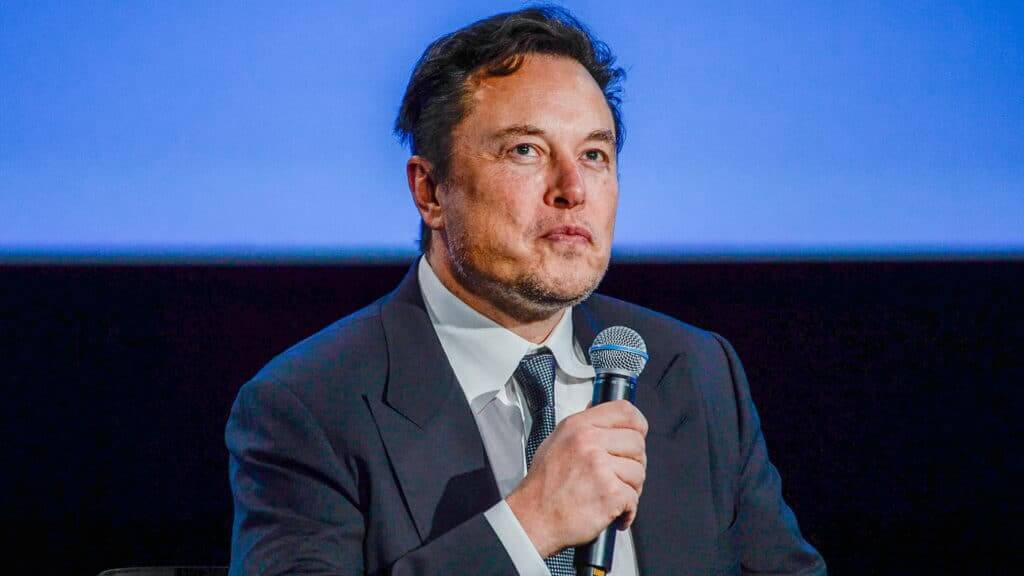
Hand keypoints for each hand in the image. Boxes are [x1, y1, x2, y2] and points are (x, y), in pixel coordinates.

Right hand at [505, 400, 647, 557]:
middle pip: (637, 443)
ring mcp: (600, 467)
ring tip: (611, 495)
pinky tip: (613, 511)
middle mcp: (589, 442)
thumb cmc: (544, 485)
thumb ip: (582, 427)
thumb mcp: (556, 441)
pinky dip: (627, 510)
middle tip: (620, 475)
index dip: (637, 425)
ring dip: (630, 488)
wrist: (533, 518)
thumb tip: (601, 412)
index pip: (624, 411)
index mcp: (578, 427)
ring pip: (639, 472)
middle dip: (634, 462)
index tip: (638, 434)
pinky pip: (634, 497)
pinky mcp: (610, 493)